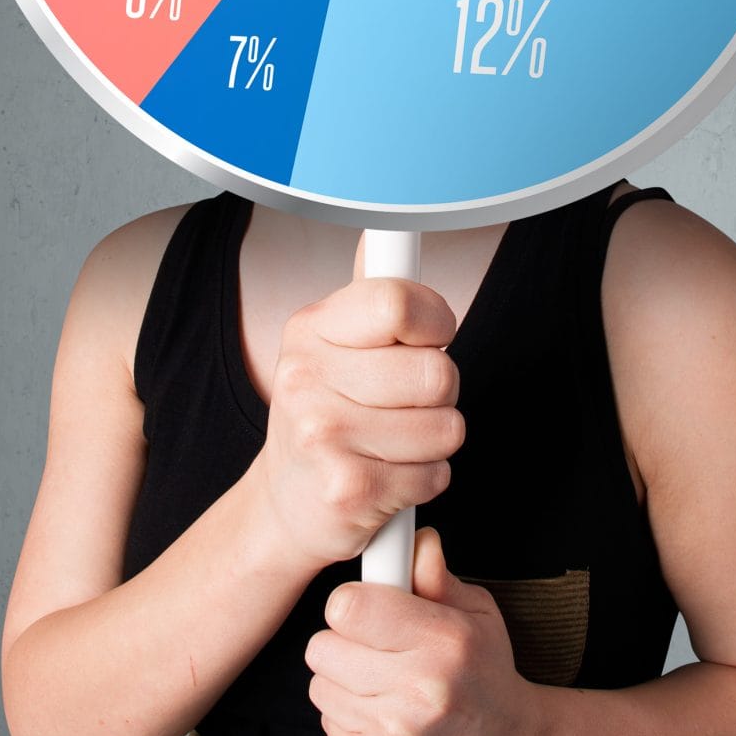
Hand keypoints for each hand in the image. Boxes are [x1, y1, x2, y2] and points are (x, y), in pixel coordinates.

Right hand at [250, 276, 464, 569]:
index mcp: (310, 330)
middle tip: (404, 405)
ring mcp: (323, 435)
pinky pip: (436, 473)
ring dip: (436, 441)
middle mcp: (306, 378)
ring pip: (447, 426)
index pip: (399, 303)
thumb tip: (385, 232)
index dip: (435, 323)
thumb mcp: (332, 347)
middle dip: (440, 394)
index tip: (429, 338)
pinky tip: (391, 478)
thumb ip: (371, 299)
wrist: (288, 503)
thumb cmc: (326, 417)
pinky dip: (426, 480)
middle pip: (437, 371)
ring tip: (394, 443)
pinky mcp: (348, 489)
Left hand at [305, 527, 554, 735]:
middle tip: (376, 651)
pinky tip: (385, 720)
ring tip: (384, 688)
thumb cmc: (488, 674)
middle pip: (321, 648)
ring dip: (343, 685)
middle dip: (343, 644)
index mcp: (444, 641)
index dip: (352, 604)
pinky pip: (329, 726)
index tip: (369, 611)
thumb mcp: (477, 616)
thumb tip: (415, 540)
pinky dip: (349, 722)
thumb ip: (436, 579)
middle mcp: (418, 689)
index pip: (348, 607)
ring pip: (320, 688)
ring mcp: (394, 733)